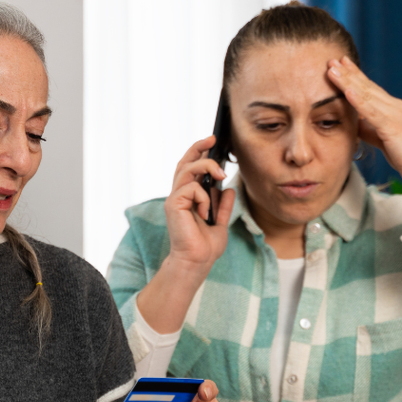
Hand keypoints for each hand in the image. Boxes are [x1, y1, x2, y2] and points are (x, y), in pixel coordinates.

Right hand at [163, 136, 236, 272]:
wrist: (197, 261)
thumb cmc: (205, 247)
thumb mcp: (220, 222)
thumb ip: (223, 206)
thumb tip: (228, 189)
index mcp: (187, 198)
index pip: (189, 168)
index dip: (198, 152)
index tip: (212, 141)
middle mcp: (178, 196)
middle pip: (184, 162)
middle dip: (198, 147)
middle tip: (213, 140)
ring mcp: (174, 199)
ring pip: (188, 169)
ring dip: (207, 167)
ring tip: (222, 176)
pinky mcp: (173, 204)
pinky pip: (192, 188)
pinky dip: (204, 197)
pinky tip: (205, 213)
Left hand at [326, 56, 401, 187]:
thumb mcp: (383, 138)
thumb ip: (369, 128)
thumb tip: (355, 122)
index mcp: (392, 108)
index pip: (370, 88)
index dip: (354, 75)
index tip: (340, 64)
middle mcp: (394, 106)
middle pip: (367, 86)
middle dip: (348, 72)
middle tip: (331, 59)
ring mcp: (394, 114)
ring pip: (367, 94)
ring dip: (348, 81)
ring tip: (333, 70)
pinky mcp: (393, 127)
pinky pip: (373, 112)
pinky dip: (359, 101)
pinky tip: (347, 91)